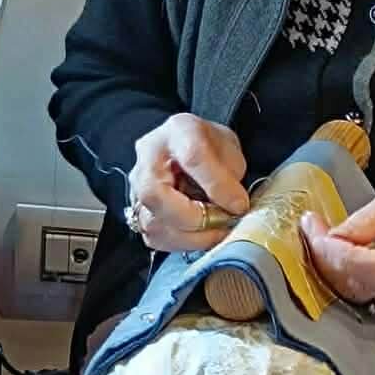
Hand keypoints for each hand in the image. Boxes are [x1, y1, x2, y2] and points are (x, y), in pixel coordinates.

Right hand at [131, 112, 248, 251]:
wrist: (186, 149)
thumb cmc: (208, 147)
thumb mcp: (229, 148)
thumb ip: (231, 174)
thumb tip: (234, 205)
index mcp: (178, 131)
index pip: (192, 156)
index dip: (217, 185)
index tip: (239, 204)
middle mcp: (148, 158)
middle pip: (155, 194)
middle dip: (196, 218)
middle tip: (223, 222)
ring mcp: (136, 187)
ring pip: (152, 222)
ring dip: (191, 236)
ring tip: (216, 231)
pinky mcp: (138, 212)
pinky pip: (154, 238)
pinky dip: (182, 243)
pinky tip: (200, 235)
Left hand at [300, 176, 374, 310]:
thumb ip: (370, 218)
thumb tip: (334, 236)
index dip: (338, 254)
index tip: (315, 229)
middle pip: (362, 284)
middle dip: (327, 258)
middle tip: (312, 228)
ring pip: (360, 292)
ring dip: (334, 267)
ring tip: (324, 237)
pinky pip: (367, 292)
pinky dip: (346, 274)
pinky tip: (342, 253)